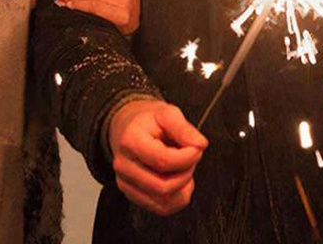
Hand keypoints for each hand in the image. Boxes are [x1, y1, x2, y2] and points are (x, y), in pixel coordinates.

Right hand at [109, 100, 207, 215]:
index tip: (197, 147)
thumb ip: (183, 128)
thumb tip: (200, 145)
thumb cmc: (149, 123)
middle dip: (186, 173)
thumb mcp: (167, 113)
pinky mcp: (132, 195)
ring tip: (183, 167)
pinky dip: (178, 197)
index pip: (163, 161)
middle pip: (163, 186)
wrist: (129, 129)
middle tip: (191, 157)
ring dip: (183, 186)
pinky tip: (178, 180)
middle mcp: (123, 166)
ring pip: (164, 202)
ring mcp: (125, 183)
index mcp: (130, 141)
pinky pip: (162, 208)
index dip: (188, 157)